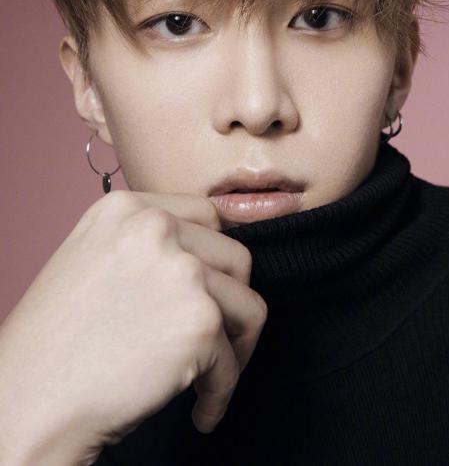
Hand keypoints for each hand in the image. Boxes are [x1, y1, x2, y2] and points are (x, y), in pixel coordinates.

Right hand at [0, 190, 266, 464]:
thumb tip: (201, 258)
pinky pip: (233, 361)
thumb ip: (145, 244)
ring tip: (211, 377)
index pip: (207, 214)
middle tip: (217, 340)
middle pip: (235, 257)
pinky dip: (221, 392)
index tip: (213, 289)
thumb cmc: (54, 341)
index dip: (215, 258)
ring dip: (235, 347)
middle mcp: (157, 228)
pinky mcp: (199, 322)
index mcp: (127, 208)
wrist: (29, 399)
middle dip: (232, 303)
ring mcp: (182, 272)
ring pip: (248, 306)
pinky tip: (200, 410)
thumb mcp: (91, 257)